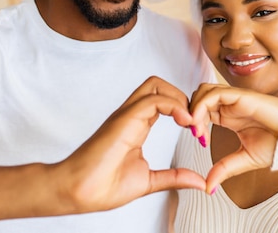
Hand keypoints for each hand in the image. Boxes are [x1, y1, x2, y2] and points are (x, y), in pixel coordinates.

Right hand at [53, 76, 205, 212]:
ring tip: (191, 123)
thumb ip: (175, 177)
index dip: (185, 111)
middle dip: (184, 97)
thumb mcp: (150, 181)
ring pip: (156, 85)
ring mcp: (127, 115)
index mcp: (137, 125)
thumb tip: (199, 181)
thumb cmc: (103, 187)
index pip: (163, 101)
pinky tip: (184, 123)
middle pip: (159, 85)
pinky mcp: (124, 119)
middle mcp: (131, 115)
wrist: (78, 193)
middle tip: (195, 123)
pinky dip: (174, 106)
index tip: (198, 133)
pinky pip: (153, 99)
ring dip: (179, 99)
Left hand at [189, 83, 277, 192]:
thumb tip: (208, 187)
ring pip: (203, 91)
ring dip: (194, 107)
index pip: (202, 110)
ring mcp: (235, 99)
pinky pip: (214, 94)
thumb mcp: (245, 159)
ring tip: (195, 128)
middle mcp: (230, 105)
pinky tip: (201, 123)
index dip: (195, 122)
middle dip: (189, 112)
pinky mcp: (241, 96)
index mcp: (229, 116)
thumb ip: (225, 169)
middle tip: (194, 133)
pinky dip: (202, 106)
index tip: (200, 141)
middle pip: (199, 96)